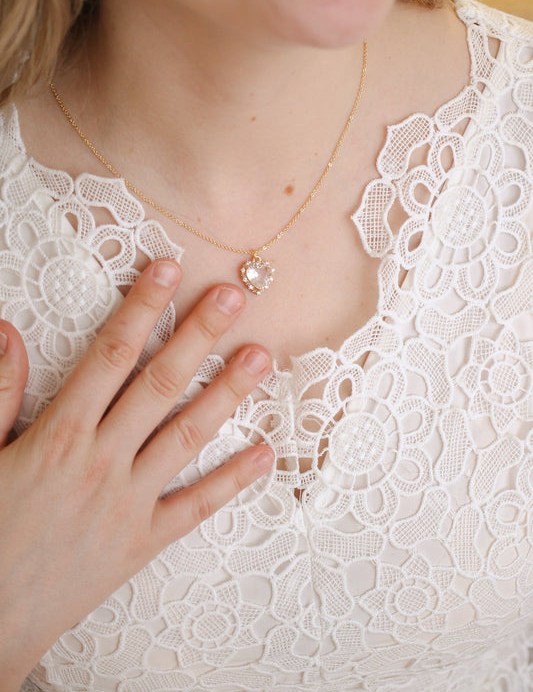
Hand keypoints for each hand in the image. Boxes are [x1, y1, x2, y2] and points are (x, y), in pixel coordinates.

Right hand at [0, 260, 273, 689]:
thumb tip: (6, 330)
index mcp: (58, 434)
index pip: (108, 356)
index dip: (140, 308)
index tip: (168, 270)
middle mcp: (100, 461)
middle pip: (158, 385)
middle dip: (197, 336)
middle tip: (234, 297)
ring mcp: (127, 503)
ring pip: (186, 436)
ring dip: (227, 394)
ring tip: (261, 357)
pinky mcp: (142, 541)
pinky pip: (195, 507)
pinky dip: (231, 480)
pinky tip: (265, 453)